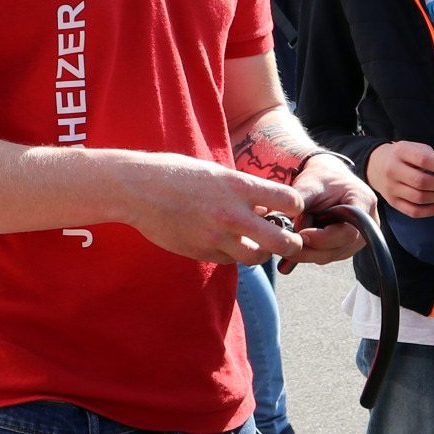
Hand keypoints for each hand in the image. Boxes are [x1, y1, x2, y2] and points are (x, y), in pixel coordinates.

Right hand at [112, 151, 308, 264]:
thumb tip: (264, 209)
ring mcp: (216, 237)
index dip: (295, 206)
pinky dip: (232, 255)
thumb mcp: (216, 173)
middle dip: (292, 243)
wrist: (138, 190)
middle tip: (289, 241)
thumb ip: (243, 191)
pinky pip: (229, 260)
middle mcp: (232, 214)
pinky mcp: (201, 252)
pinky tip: (223, 242)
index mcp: (239, 187)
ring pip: (256, 258)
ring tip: (256, 244)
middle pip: (283, 242)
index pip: (289, 201)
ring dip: (261, 253)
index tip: (290, 208)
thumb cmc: (176, 173)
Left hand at [281, 151, 377, 268]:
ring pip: (334, 254)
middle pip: (341, 247)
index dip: (323, 238)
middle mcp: (369, 222)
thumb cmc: (320, 178)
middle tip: (288, 242)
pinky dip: (313, 251)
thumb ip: (297, 204)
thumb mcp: (308, 186)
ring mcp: (361, 236)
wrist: (326, 178)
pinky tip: (302, 238)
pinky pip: (330, 255)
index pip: (348, 231)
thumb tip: (279, 224)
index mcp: (363, 201)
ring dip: (310, 251)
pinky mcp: (350, 244)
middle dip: (312, 248)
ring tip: (295, 234)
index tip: (302, 234)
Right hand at [366, 141, 433, 219]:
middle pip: (421, 182)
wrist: (376, 165)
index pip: (423, 160)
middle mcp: (393, 170)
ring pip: (419, 198)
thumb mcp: (413, 147)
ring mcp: (391, 188)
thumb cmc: (399, 156)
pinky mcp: (393, 202)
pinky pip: (413, 211)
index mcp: (400, 152)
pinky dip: (430, 211)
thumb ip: (429, 153)